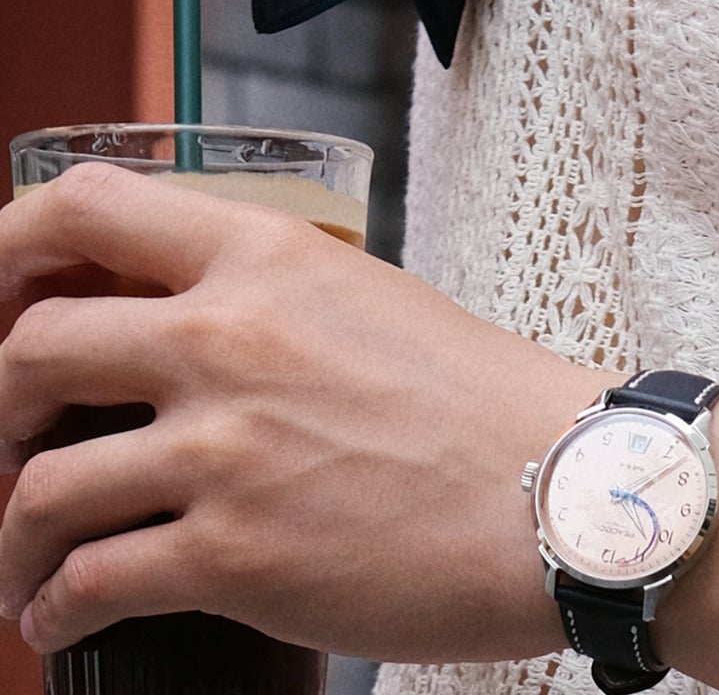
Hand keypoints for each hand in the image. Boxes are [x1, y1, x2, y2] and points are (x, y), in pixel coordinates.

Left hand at [0, 163, 605, 660]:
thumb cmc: (480, 400)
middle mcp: (228, 338)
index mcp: (269, 258)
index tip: (0, 290)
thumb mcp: (367, 300)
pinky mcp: (233, 552)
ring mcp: (225, 447)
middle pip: (31, 347)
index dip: (11, 245)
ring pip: (38, 486)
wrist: (558, 490)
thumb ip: (269, 297)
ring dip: (11, 535)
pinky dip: (54, 608)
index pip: (89, 208)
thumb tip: (178, 326)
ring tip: (27, 560)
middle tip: (11, 440)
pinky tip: (65, 614)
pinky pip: (87, 581)